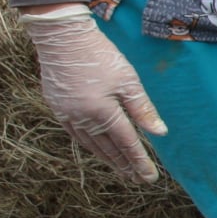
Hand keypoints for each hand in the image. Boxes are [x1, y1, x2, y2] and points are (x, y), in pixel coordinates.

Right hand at [20, 4, 167, 182]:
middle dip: (124, 165)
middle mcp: (82, 118)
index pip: (126, 143)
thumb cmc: (100, 55)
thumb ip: (143, 109)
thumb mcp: (128, 81)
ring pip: (90, 144)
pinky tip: (96, 149)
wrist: (61, 37)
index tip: (150, 177)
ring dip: (107, 159)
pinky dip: (89, 144)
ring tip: (120, 170)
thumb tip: (160, 133)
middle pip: (108, 148)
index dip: (139, 161)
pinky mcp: (56, 106)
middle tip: (137, 180)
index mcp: (103, 112)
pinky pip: (75, 133)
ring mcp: (66, 113)